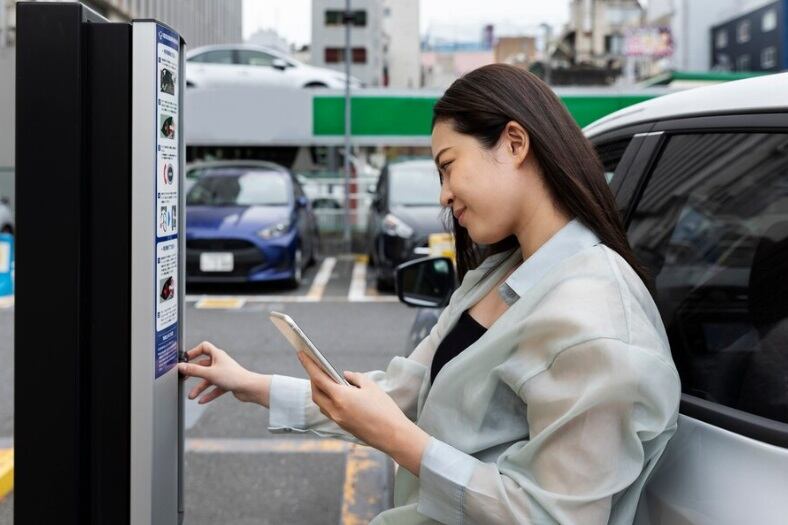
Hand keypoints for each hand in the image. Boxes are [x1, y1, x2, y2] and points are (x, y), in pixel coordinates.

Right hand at [178, 341, 270, 405]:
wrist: (249, 388)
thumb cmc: (233, 377)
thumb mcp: (209, 373)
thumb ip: (193, 371)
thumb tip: (180, 366)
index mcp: (217, 355)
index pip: (203, 347)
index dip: (194, 352)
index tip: (185, 359)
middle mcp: (220, 362)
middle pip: (203, 365)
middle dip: (193, 373)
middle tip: (184, 378)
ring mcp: (224, 373)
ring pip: (208, 379)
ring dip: (199, 387)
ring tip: (191, 396)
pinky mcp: (227, 383)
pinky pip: (215, 388)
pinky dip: (208, 394)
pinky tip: (201, 401)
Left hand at [297, 351, 429, 474]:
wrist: (393, 435)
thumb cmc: (384, 409)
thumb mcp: (371, 387)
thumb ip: (355, 378)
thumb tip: (345, 376)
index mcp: (341, 397)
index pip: (318, 378)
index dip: (309, 365)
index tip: (301, 354)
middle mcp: (335, 410)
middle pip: (316, 392)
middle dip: (314, 378)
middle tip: (316, 367)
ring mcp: (338, 420)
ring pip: (321, 403)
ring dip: (320, 391)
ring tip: (325, 379)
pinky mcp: (343, 426)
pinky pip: (329, 410)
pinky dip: (328, 400)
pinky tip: (336, 394)